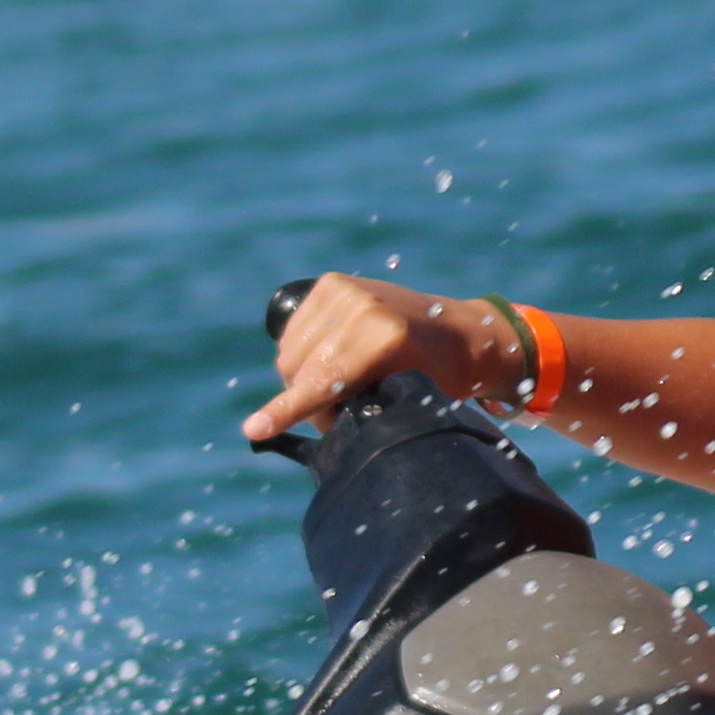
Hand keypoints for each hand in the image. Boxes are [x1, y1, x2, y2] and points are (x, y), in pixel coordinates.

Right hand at [246, 273, 519, 445]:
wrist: (461, 330)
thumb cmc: (444, 377)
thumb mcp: (414, 401)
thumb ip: (366, 410)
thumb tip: (321, 423)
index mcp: (384, 339)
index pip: (321, 381)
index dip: (286, 411)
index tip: (254, 430)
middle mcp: (360, 308)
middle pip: (298, 369)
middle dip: (307, 403)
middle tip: (338, 416)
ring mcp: (344, 291)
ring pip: (290, 352)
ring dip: (302, 380)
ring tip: (337, 389)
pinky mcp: (331, 284)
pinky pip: (292, 332)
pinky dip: (301, 355)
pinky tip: (325, 363)